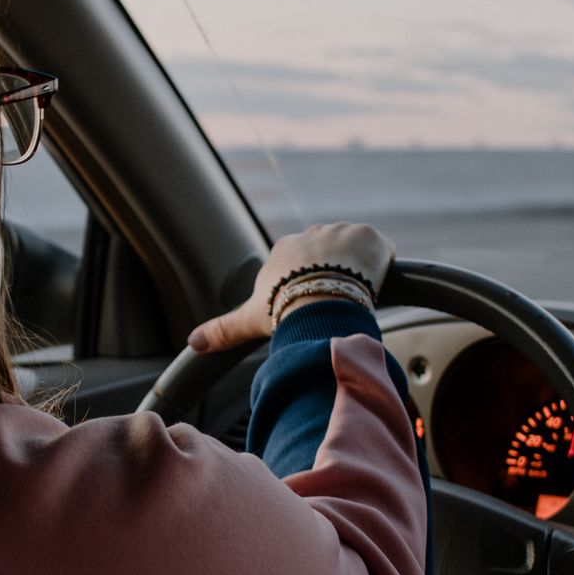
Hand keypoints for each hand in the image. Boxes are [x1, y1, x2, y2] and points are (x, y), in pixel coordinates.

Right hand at [187, 223, 394, 352]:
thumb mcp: (248, 321)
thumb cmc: (283, 309)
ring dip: (357, 270)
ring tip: (355, 296)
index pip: (299, 264)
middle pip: (328, 255)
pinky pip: (380, 249)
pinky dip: (381, 265)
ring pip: (354, 251)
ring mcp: (341, 232)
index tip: (309, 302)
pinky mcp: (369, 236)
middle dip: (333, 276)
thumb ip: (222, 330)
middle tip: (333, 303)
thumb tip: (192, 342)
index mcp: (284, 250)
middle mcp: (311, 234)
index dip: (307, 284)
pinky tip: (376, 284)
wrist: (320, 300)